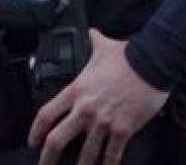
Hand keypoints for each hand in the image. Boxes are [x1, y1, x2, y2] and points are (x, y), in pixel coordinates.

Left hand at [28, 30, 168, 164]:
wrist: (153, 62)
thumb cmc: (128, 56)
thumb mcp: (104, 47)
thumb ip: (93, 41)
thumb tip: (91, 32)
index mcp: (76, 90)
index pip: (46, 114)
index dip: (35, 131)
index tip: (32, 141)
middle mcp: (86, 109)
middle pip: (57, 140)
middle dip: (47, 158)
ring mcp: (103, 122)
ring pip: (85, 154)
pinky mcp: (122, 130)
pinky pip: (111, 155)